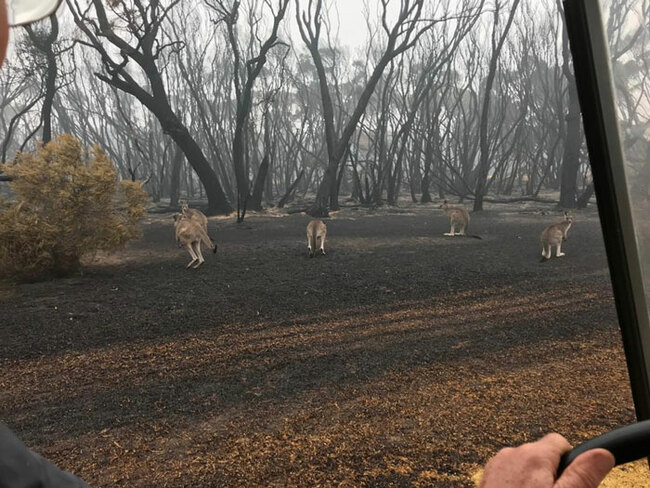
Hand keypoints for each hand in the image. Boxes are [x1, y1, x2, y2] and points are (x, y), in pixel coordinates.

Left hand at [479, 433, 614, 487]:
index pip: (559, 441)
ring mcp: (496, 466)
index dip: (570, 462)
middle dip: (551, 474)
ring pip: (524, 467)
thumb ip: (582, 475)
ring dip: (532, 481)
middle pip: (541, 455)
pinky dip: (516, 486)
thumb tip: (602, 454)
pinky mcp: (487, 478)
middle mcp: (512, 454)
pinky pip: (509, 476)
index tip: (572, 481)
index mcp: (533, 455)